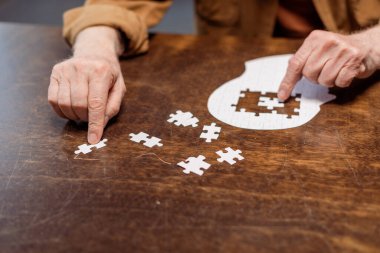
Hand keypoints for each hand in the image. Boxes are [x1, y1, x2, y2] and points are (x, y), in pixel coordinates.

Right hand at [48, 26, 124, 143]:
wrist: (94, 51)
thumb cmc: (109, 74)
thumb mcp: (119, 88)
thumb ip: (112, 107)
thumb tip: (100, 125)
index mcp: (101, 71)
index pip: (96, 103)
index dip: (95, 124)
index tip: (93, 140)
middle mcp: (81, 68)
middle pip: (79, 105)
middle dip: (85, 119)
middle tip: (90, 119)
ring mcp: (66, 69)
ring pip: (65, 104)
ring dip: (74, 116)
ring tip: (82, 113)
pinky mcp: (55, 72)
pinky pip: (53, 99)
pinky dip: (62, 111)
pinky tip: (71, 110)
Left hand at [278, 27, 379, 99]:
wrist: (368, 46)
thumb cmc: (338, 52)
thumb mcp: (317, 49)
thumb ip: (303, 59)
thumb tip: (287, 72)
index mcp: (314, 39)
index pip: (296, 64)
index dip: (288, 82)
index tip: (282, 95)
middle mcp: (327, 41)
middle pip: (309, 74)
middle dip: (315, 78)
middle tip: (326, 69)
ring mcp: (342, 49)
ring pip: (324, 80)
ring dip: (329, 80)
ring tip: (337, 69)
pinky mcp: (354, 59)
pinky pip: (339, 82)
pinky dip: (342, 82)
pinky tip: (346, 72)